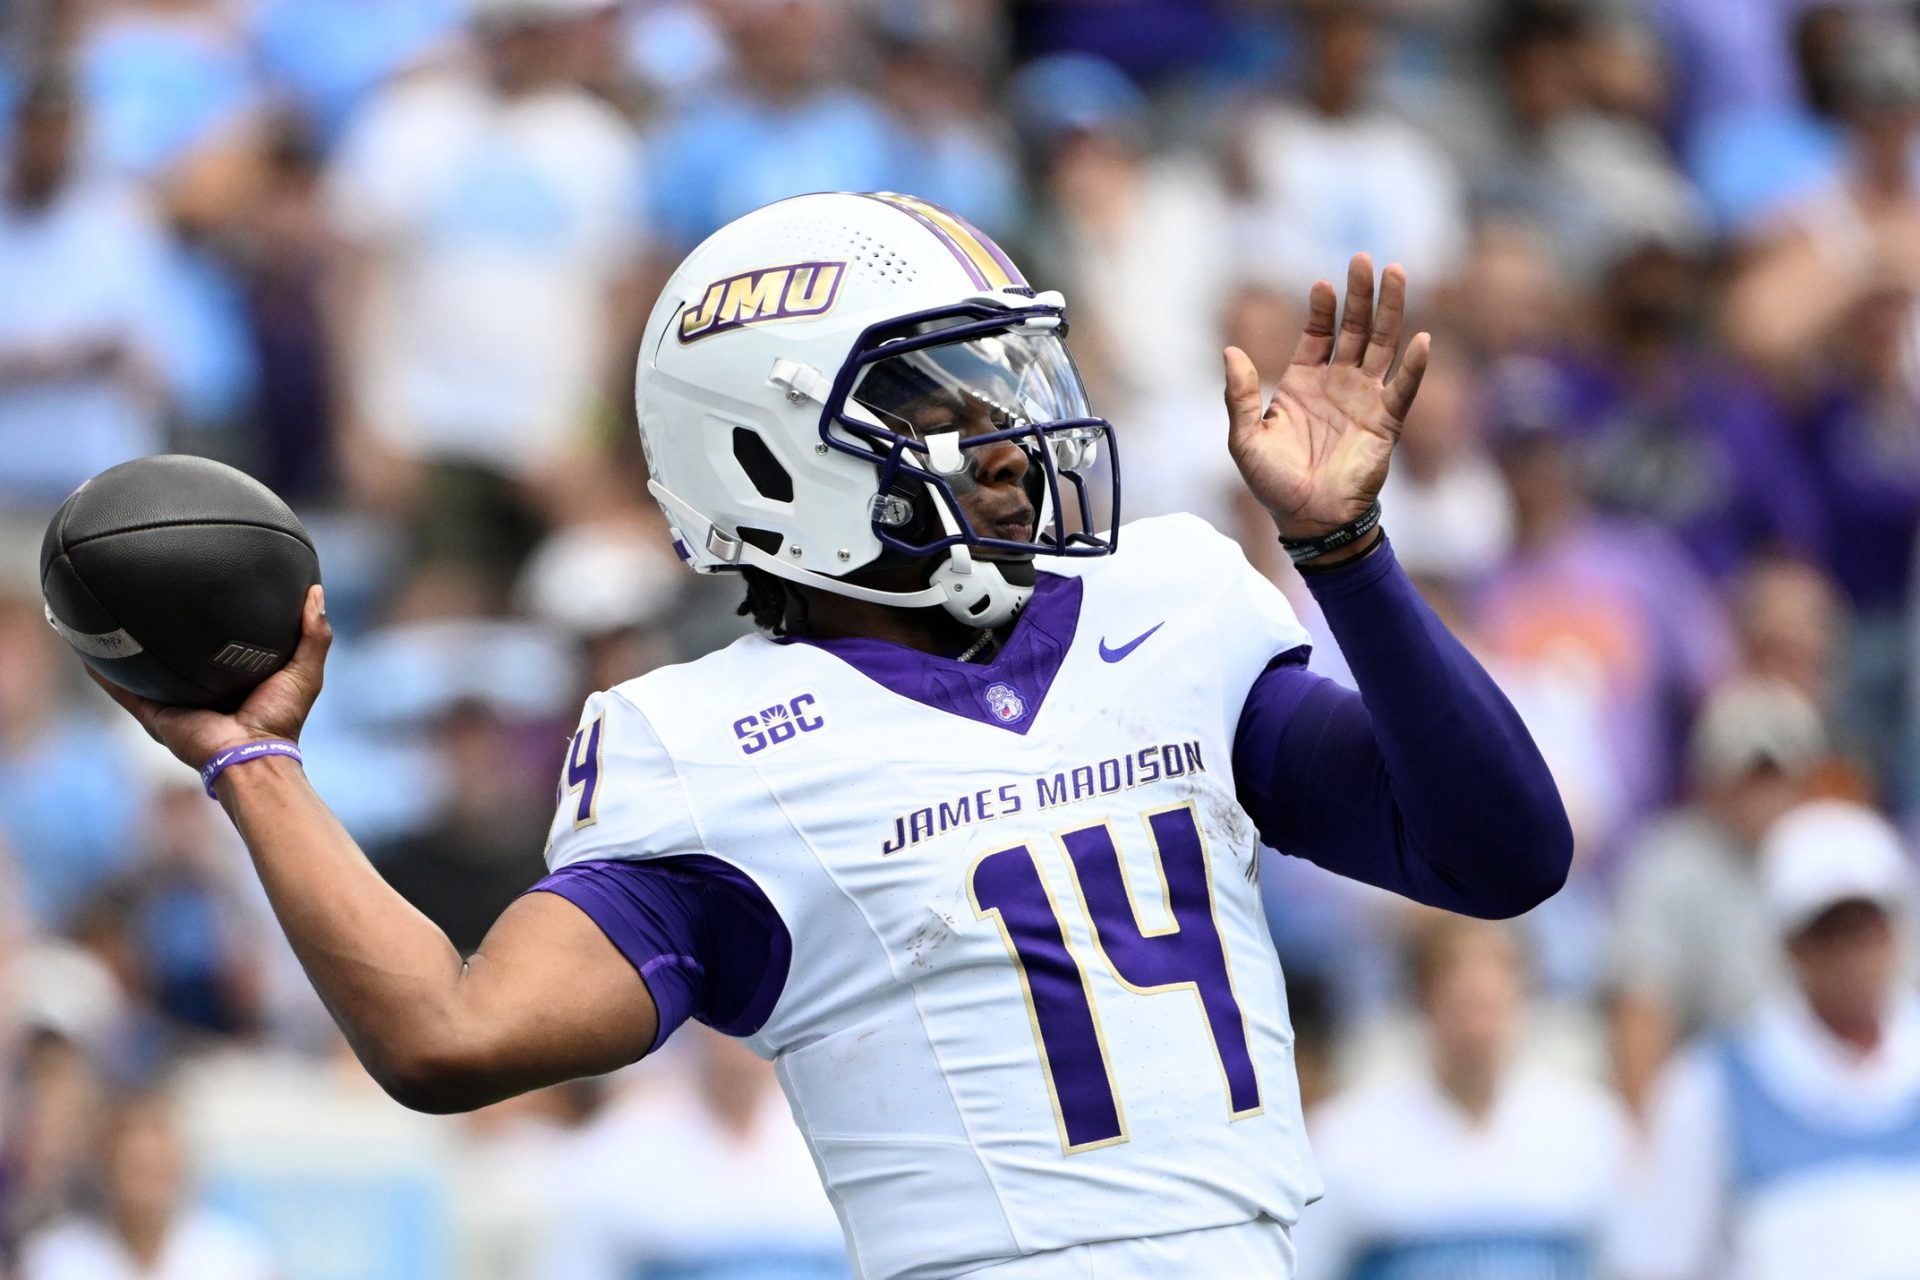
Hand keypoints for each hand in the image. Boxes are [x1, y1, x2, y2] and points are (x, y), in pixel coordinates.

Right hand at [90, 585, 331, 769]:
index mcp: (231, 679)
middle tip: (148, 596)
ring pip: (141, 671)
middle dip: (161, 631)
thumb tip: (315, 591)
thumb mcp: (305, 671)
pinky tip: (86, 650)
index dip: (209, 621)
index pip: (217, 644)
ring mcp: (173, 702)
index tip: (201, 590)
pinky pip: (122, 691)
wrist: (252, 754)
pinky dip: (103, 673)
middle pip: (175, 655)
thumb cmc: (281, 718)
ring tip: (105, 617)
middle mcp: (198, 690)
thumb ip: (314, 633)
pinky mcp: (154, 715)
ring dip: (123, 649)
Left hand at [1225, 253, 1429, 542]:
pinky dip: (1414, 366)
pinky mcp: (1386, 424)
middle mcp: (1338, 384)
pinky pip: (1403, 390)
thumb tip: (1229, 351)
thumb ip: (1238, 396)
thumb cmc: (1274, 483)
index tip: (1322, 284)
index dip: (1322, 309)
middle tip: (1365, 260)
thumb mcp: (1244, 439)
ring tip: (1397, 274)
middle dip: (1360, 295)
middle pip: (1355, 329)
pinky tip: (1421, 339)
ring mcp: (1365, 401)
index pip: (1318, 334)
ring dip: (1391, 311)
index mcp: (1303, 383)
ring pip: (1383, 346)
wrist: (1308, 521)